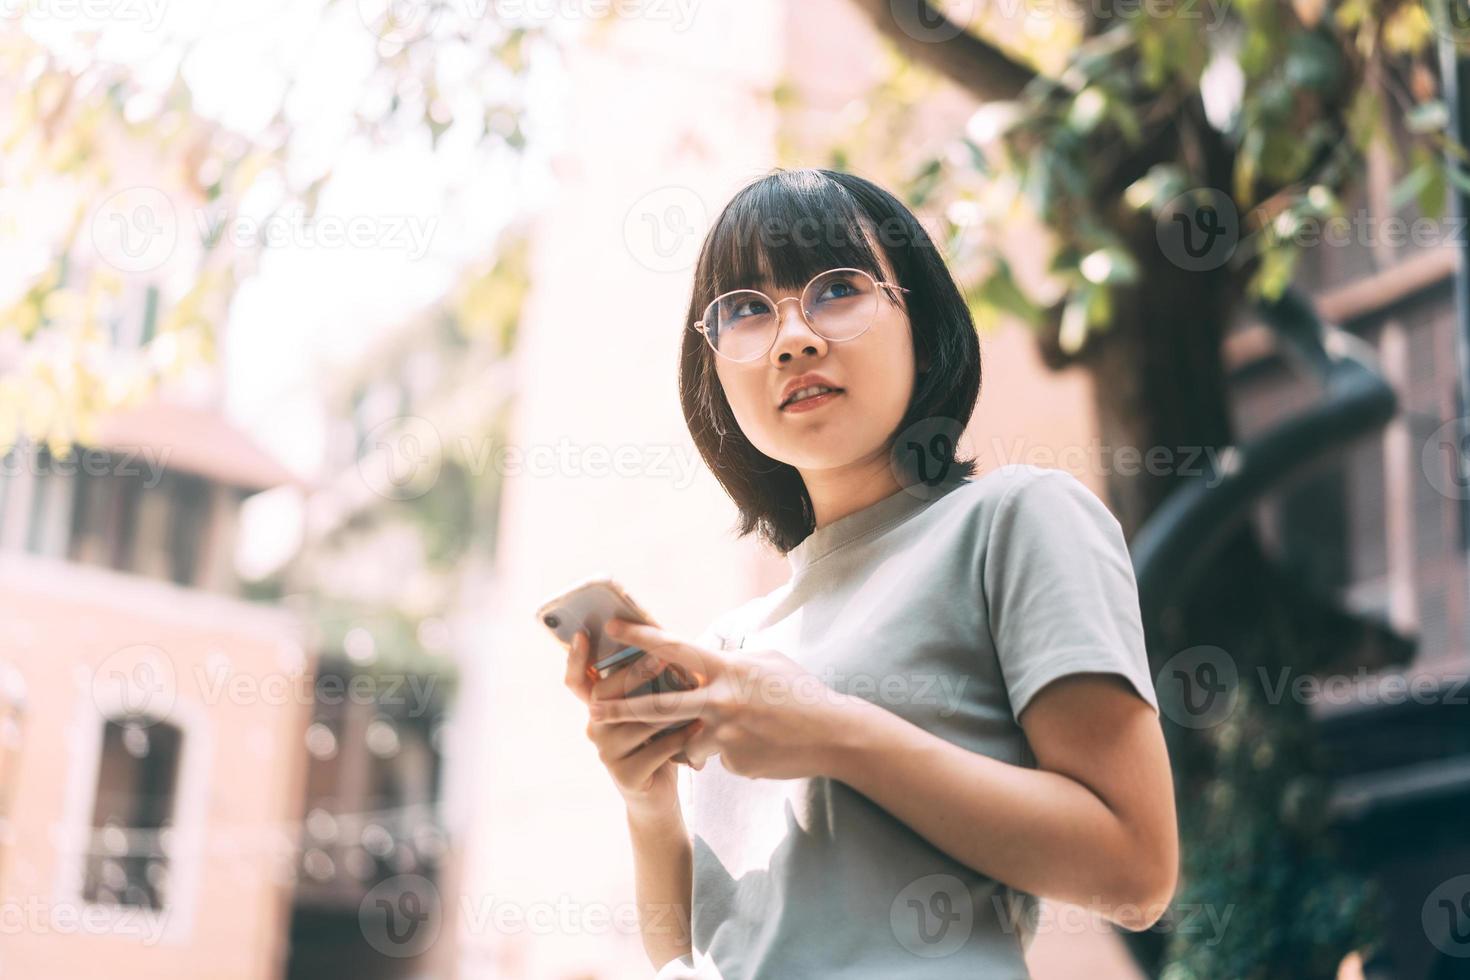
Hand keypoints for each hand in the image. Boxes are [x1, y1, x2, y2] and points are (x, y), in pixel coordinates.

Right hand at [563, 629, 701, 817]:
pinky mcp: (625, 776)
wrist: (657, 795)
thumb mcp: (649, 709)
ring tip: (694, 695)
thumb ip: (646, 683)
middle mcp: (595, 728)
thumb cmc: (656, 741)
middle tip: (662, 659)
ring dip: (668, 709)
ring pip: (636, 722)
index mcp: (598, 708)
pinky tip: (698, 727)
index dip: (574, 659)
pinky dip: (679, 737)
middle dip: (635, 675)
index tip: (581, 634)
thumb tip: (660, 642)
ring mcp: (607, 754)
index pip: (577, 680)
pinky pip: (655, 750)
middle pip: (605, 695)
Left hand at [589, 618, 861, 779]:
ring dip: (697, 737)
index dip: (642, 636)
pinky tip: (760, 747)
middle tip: (594, 710)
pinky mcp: (733, 762)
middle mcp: (720, 701)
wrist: (833, 735)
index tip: (614, 627)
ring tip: (733, 730)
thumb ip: (731, 660)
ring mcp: (725, 734)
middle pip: (659, 706)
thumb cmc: (801, 692)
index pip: (675, 649)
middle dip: (623, 708)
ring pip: (688, 739)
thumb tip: (709, 657)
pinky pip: (717, 756)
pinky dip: (729, 751)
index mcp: (727, 669)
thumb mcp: (766, 661)